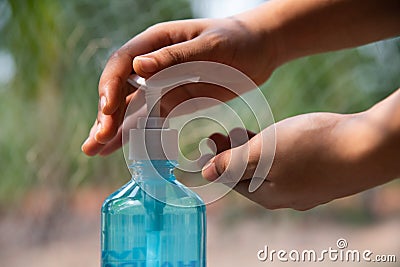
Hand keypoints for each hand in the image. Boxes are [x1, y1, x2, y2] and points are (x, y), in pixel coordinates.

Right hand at [81, 17, 277, 155]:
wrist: (258, 51)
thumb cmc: (236, 39)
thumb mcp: (210, 45)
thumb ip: (176, 57)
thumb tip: (139, 67)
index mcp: (156, 42)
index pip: (123, 62)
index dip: (110, 86)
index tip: (107, 109)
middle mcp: (153, 64)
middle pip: (121, 89)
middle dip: (107, 115)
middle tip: (96, 140)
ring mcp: (162, 84)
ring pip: (131, 108)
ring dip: (114, 128)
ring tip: (94, 149)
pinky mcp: (173, 101)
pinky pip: (151, 119)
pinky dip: (136, 134)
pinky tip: (120, 147)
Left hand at [202, 109, 399, 209]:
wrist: (368, 147)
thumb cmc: (311, 148)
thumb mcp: (263, 153)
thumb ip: (232, 163)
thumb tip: (205, 173)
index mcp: (267, 195)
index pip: (232, 180)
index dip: (216, 160)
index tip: (208, 139)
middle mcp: (286, 196)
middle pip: (250, 174)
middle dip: (233, 153)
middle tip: (221, 132)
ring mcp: (306, 186)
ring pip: (270, 168)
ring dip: (252, 150)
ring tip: (241, 130)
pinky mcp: (321, 173)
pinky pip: (289, 164)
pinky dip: (275, 150)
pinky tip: (275, 138)